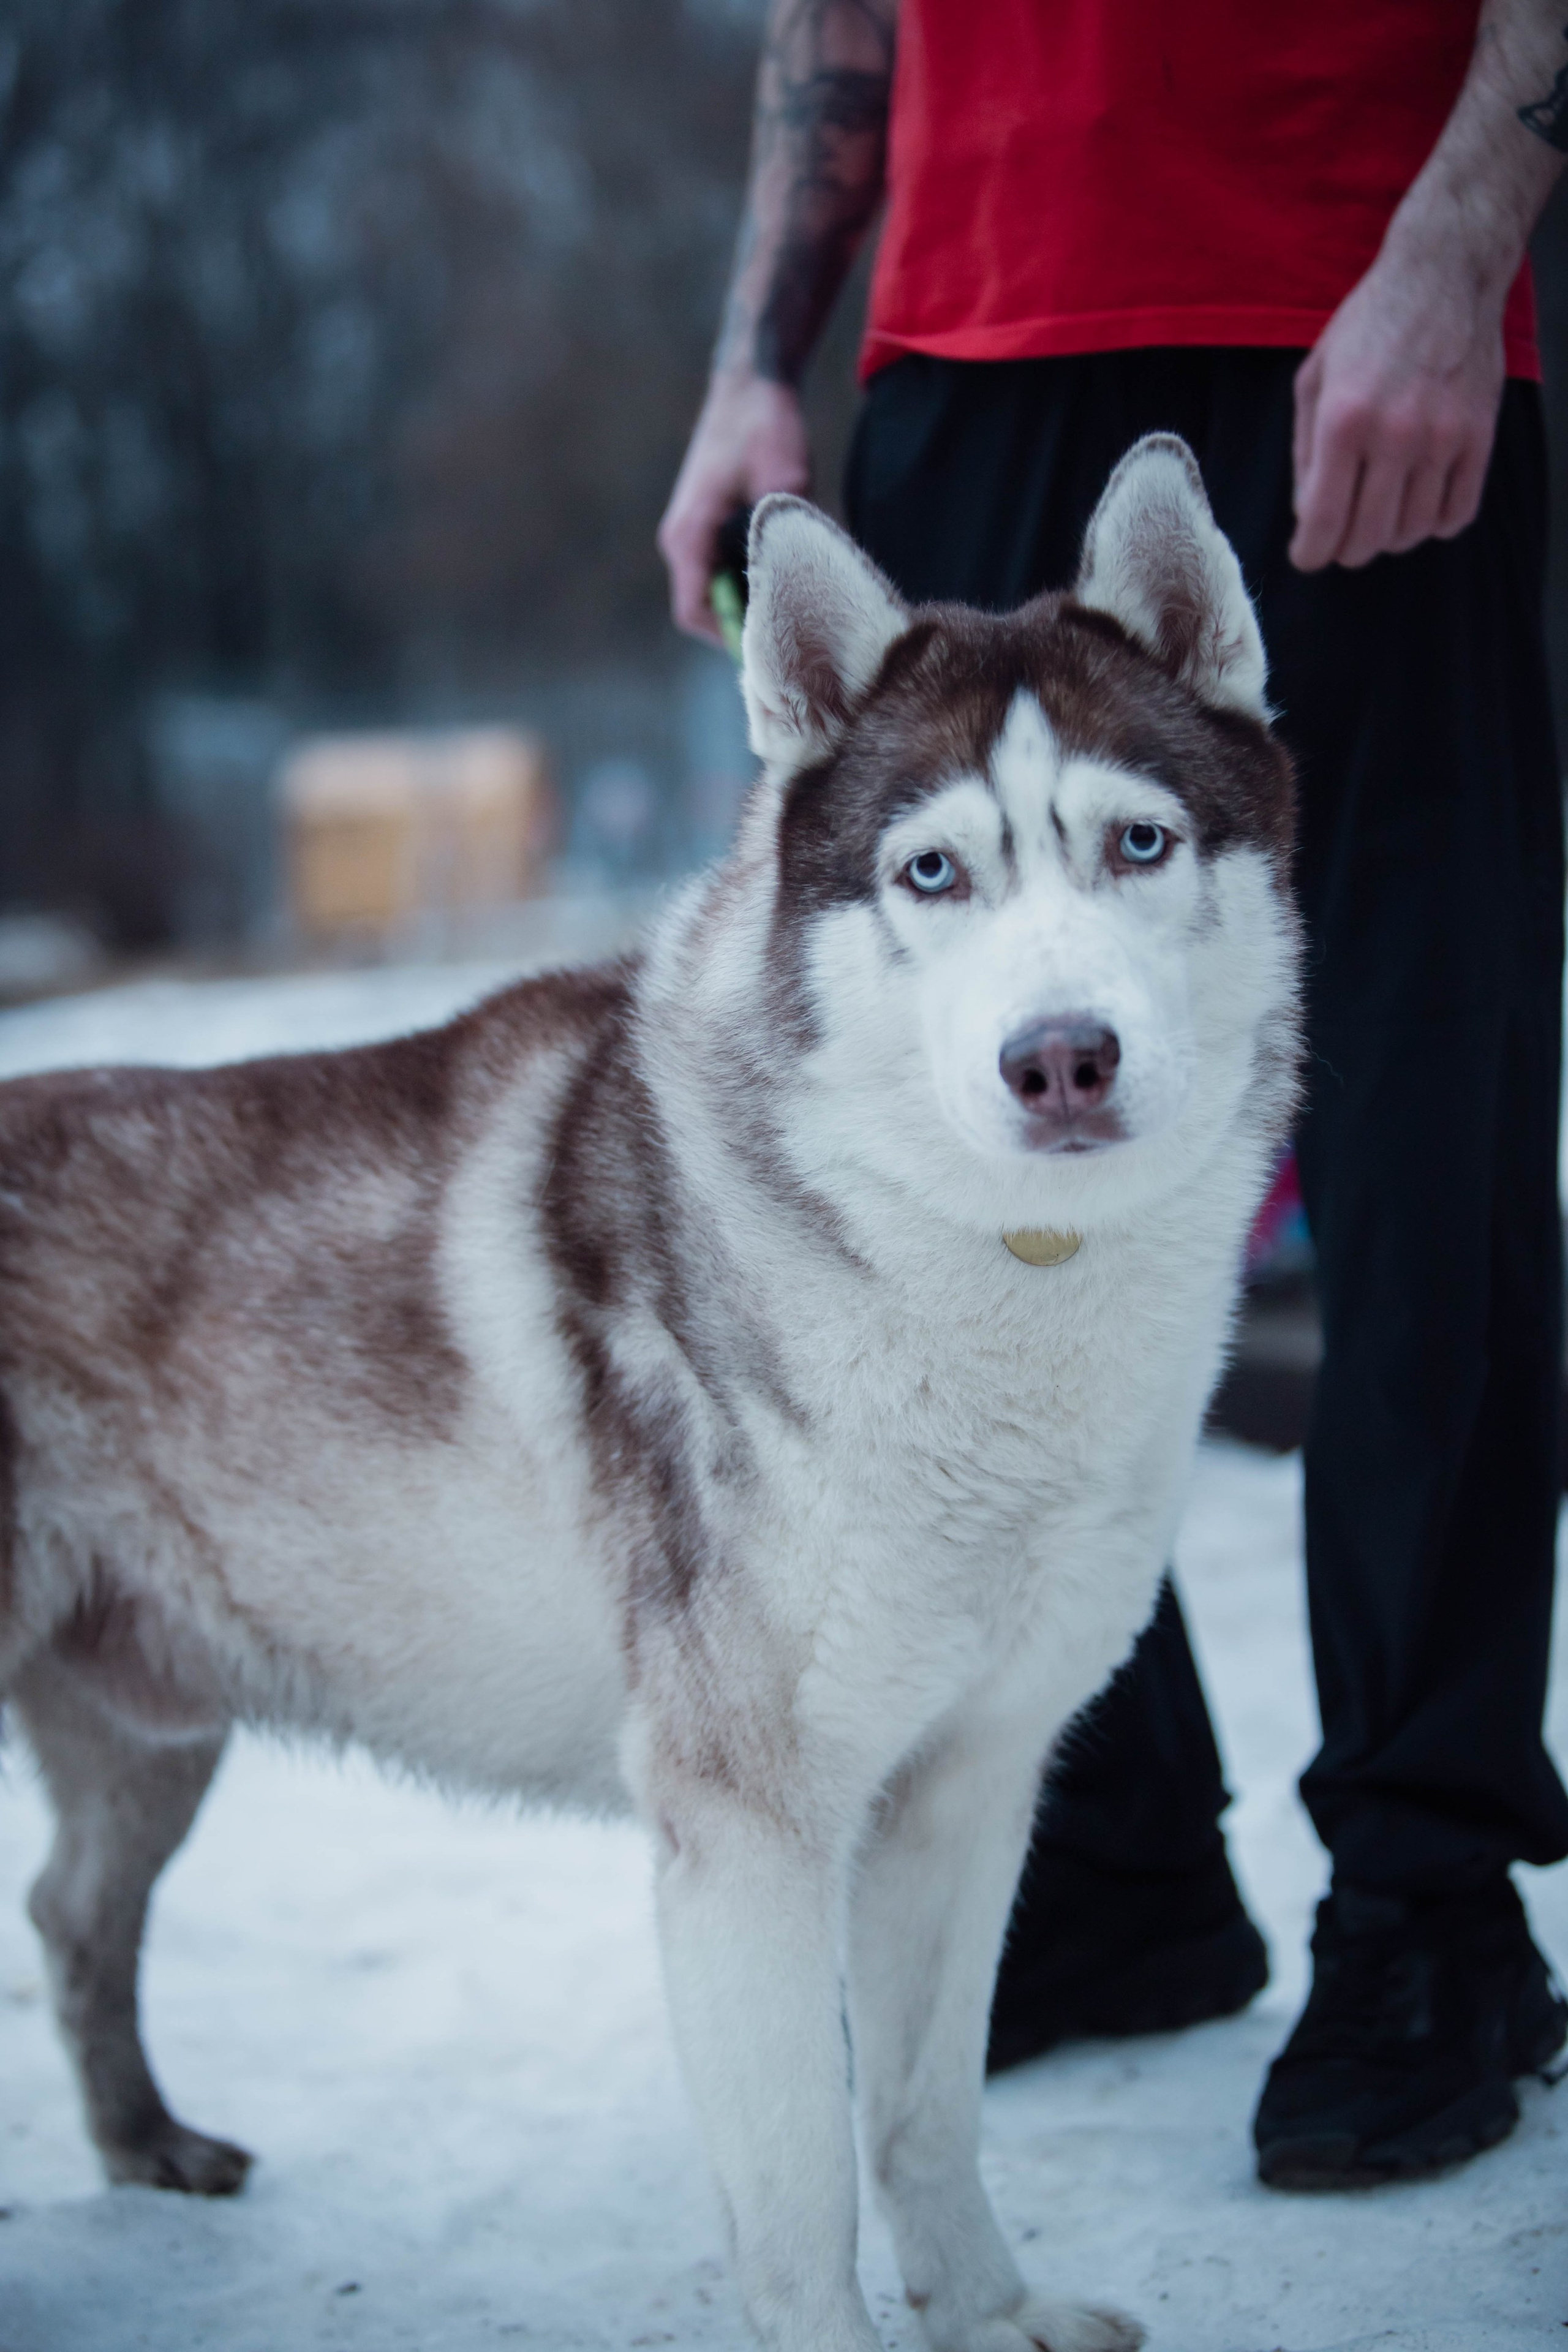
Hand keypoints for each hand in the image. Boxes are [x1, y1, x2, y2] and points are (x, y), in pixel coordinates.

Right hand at [658, 375, 810, 642]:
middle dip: (744, 625)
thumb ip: (784, 536)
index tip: (772, 645)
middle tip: (792, 634)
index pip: (695, 612)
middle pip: (704, 609)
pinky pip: (721, 569)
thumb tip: (799, 582)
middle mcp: (682, 539)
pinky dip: (748, 581)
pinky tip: (784, 576)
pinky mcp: (707, 523)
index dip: (730, 638)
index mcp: (689, 535)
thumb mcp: (785, 483)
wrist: (753, 381)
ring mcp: (693, 532)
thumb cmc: (765, 424)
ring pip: (714, 590)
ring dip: (748, 602)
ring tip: (792, 608)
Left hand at [1289, 232, 1507, 572]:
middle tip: (1341, 538)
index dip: (1310, 553)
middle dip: (1346, 550)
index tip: (1307, 555)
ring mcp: (1443, 438)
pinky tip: (1419, 505)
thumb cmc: (1368, 325)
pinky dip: (1435, 524)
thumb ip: (1305, 452)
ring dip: (1389, 537)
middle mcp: (1394, 435)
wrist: (1443, 275)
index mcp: (1343, 420)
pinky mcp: (1480, 436)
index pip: (1323, 520)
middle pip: (1367, 538)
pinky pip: (1459, 513)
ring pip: (1412, 532)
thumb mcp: (1313, 379)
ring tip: (1379, 513)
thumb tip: (1309, 515)